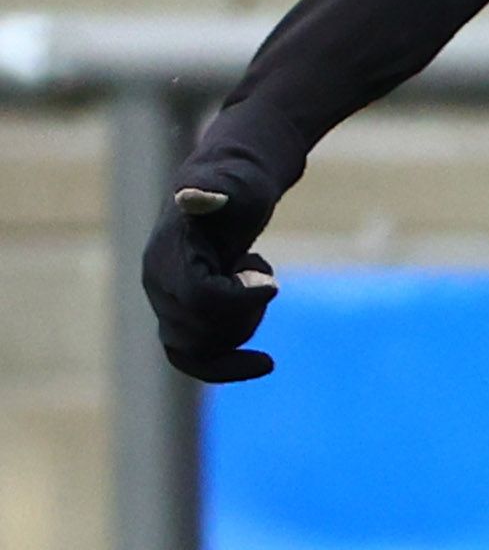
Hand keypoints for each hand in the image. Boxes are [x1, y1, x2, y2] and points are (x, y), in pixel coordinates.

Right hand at [139, 178, 282, 383]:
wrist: (229, 190)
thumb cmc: (238, 185)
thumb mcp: (237, 183)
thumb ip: (216, 190)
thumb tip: (194, 196)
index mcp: (166, 256)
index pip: (200, 299)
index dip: (241, 299)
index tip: (270, 282)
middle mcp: (157, 284)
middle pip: (203, 330)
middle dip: (244, 312)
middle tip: (259, 274)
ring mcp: (166, 304)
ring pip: (203, 347)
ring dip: (243, 325)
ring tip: (251, 282)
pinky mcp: (182, 317)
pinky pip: (193, 360)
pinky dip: (225, 367)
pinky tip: (265, 364)